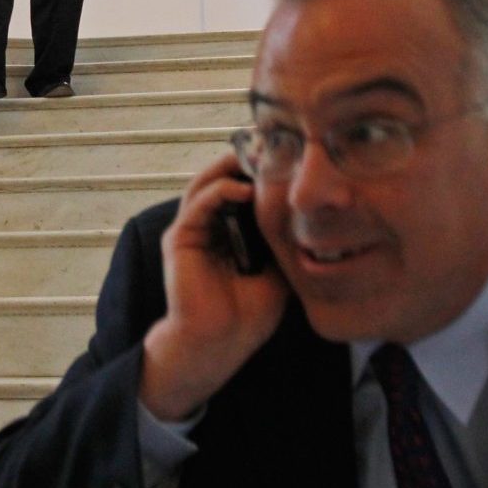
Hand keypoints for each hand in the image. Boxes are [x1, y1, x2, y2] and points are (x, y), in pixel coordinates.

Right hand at [138, 155, 289, 420]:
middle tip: (269, 144)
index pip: (238, 190)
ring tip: (256, 156)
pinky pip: (199, 204)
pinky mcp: (179, 239)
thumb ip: (283, 244)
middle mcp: (205, 228)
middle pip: (219, 179)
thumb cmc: (246, 316)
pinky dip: (219, 190)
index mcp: (226, 234)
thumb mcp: (277, 273)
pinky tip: (244, 189)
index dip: (256, 172)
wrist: (220, 344)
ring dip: (229, 167)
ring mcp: (190, 232)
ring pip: (205, 184)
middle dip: (242, 161)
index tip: (283, 156)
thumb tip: (308, 220)